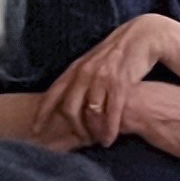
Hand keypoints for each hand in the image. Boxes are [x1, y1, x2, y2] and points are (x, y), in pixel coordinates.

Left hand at [38, 15, 179, 147]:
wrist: (144, 37)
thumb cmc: (118, 53)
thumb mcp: (94, 62)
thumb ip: (80, 77)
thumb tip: (68, 96)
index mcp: (76, 68)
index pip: (54, 92)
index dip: (42, 112)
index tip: (35, 130)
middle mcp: (86, 72)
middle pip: (70, 107)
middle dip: (72, 128)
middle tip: (77, 142)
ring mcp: (102, 77)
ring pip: (90, 112)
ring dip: (92, 132)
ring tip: (95, 143)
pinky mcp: (120, 82)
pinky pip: (111, 111)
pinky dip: (108, 129)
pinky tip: (109, 140)